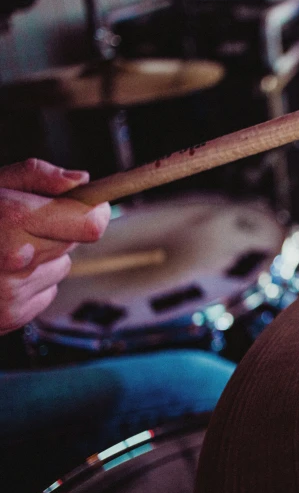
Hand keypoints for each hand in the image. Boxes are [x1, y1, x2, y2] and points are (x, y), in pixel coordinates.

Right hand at [0, 158, 110, 333]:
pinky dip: (31, 282)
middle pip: (75, 243)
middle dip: (59, 229)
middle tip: (24, 223)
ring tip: (4, 250)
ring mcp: (14, 292)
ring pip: (61, 266)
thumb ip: (36, 176)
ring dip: (44, 257)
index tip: (92, 204)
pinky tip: (0, 273)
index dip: (95, 212)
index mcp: (13, 219)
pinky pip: (46, 291)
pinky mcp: (13, 316)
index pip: (89, 225)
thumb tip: (81, 179)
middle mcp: (17, 259)